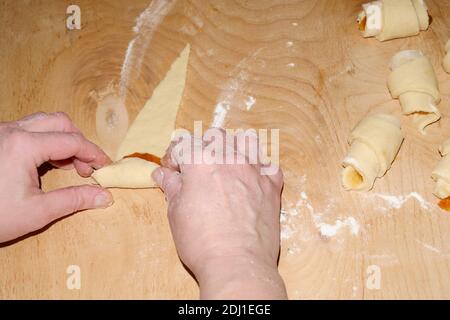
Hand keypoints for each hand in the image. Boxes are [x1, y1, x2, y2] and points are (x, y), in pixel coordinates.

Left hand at [0, 112, 112, 242]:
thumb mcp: (36, 212)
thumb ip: (74, 200)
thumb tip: (104, 196)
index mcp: (24, 146)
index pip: (72, 141)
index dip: (94, 154)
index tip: (105, 167)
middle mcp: (11, 131)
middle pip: (60, 122)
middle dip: (79, 143)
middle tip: (84, 168)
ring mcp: (0, 132)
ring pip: (43, 122)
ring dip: (62, 140)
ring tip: (66, 165)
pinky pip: (27, 129)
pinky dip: (45, 141)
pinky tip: (44, 164)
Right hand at [152, 128, 286, 298]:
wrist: (236, 263)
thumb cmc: (201, 241)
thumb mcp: (176, 212)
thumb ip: (171, 186)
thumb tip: (162, 174)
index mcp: (201, 160)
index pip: (183, 143)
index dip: (172, 157)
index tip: (171, 171)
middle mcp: (230, 157)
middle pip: (214, 136)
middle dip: (201, 147)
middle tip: (196, 169)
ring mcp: (254, 170)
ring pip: (245, 141)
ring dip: (232, 147)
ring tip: (225, 165)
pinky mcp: (272, 186)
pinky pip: (268, 164)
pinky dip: (258, 167)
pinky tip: (249, 179)